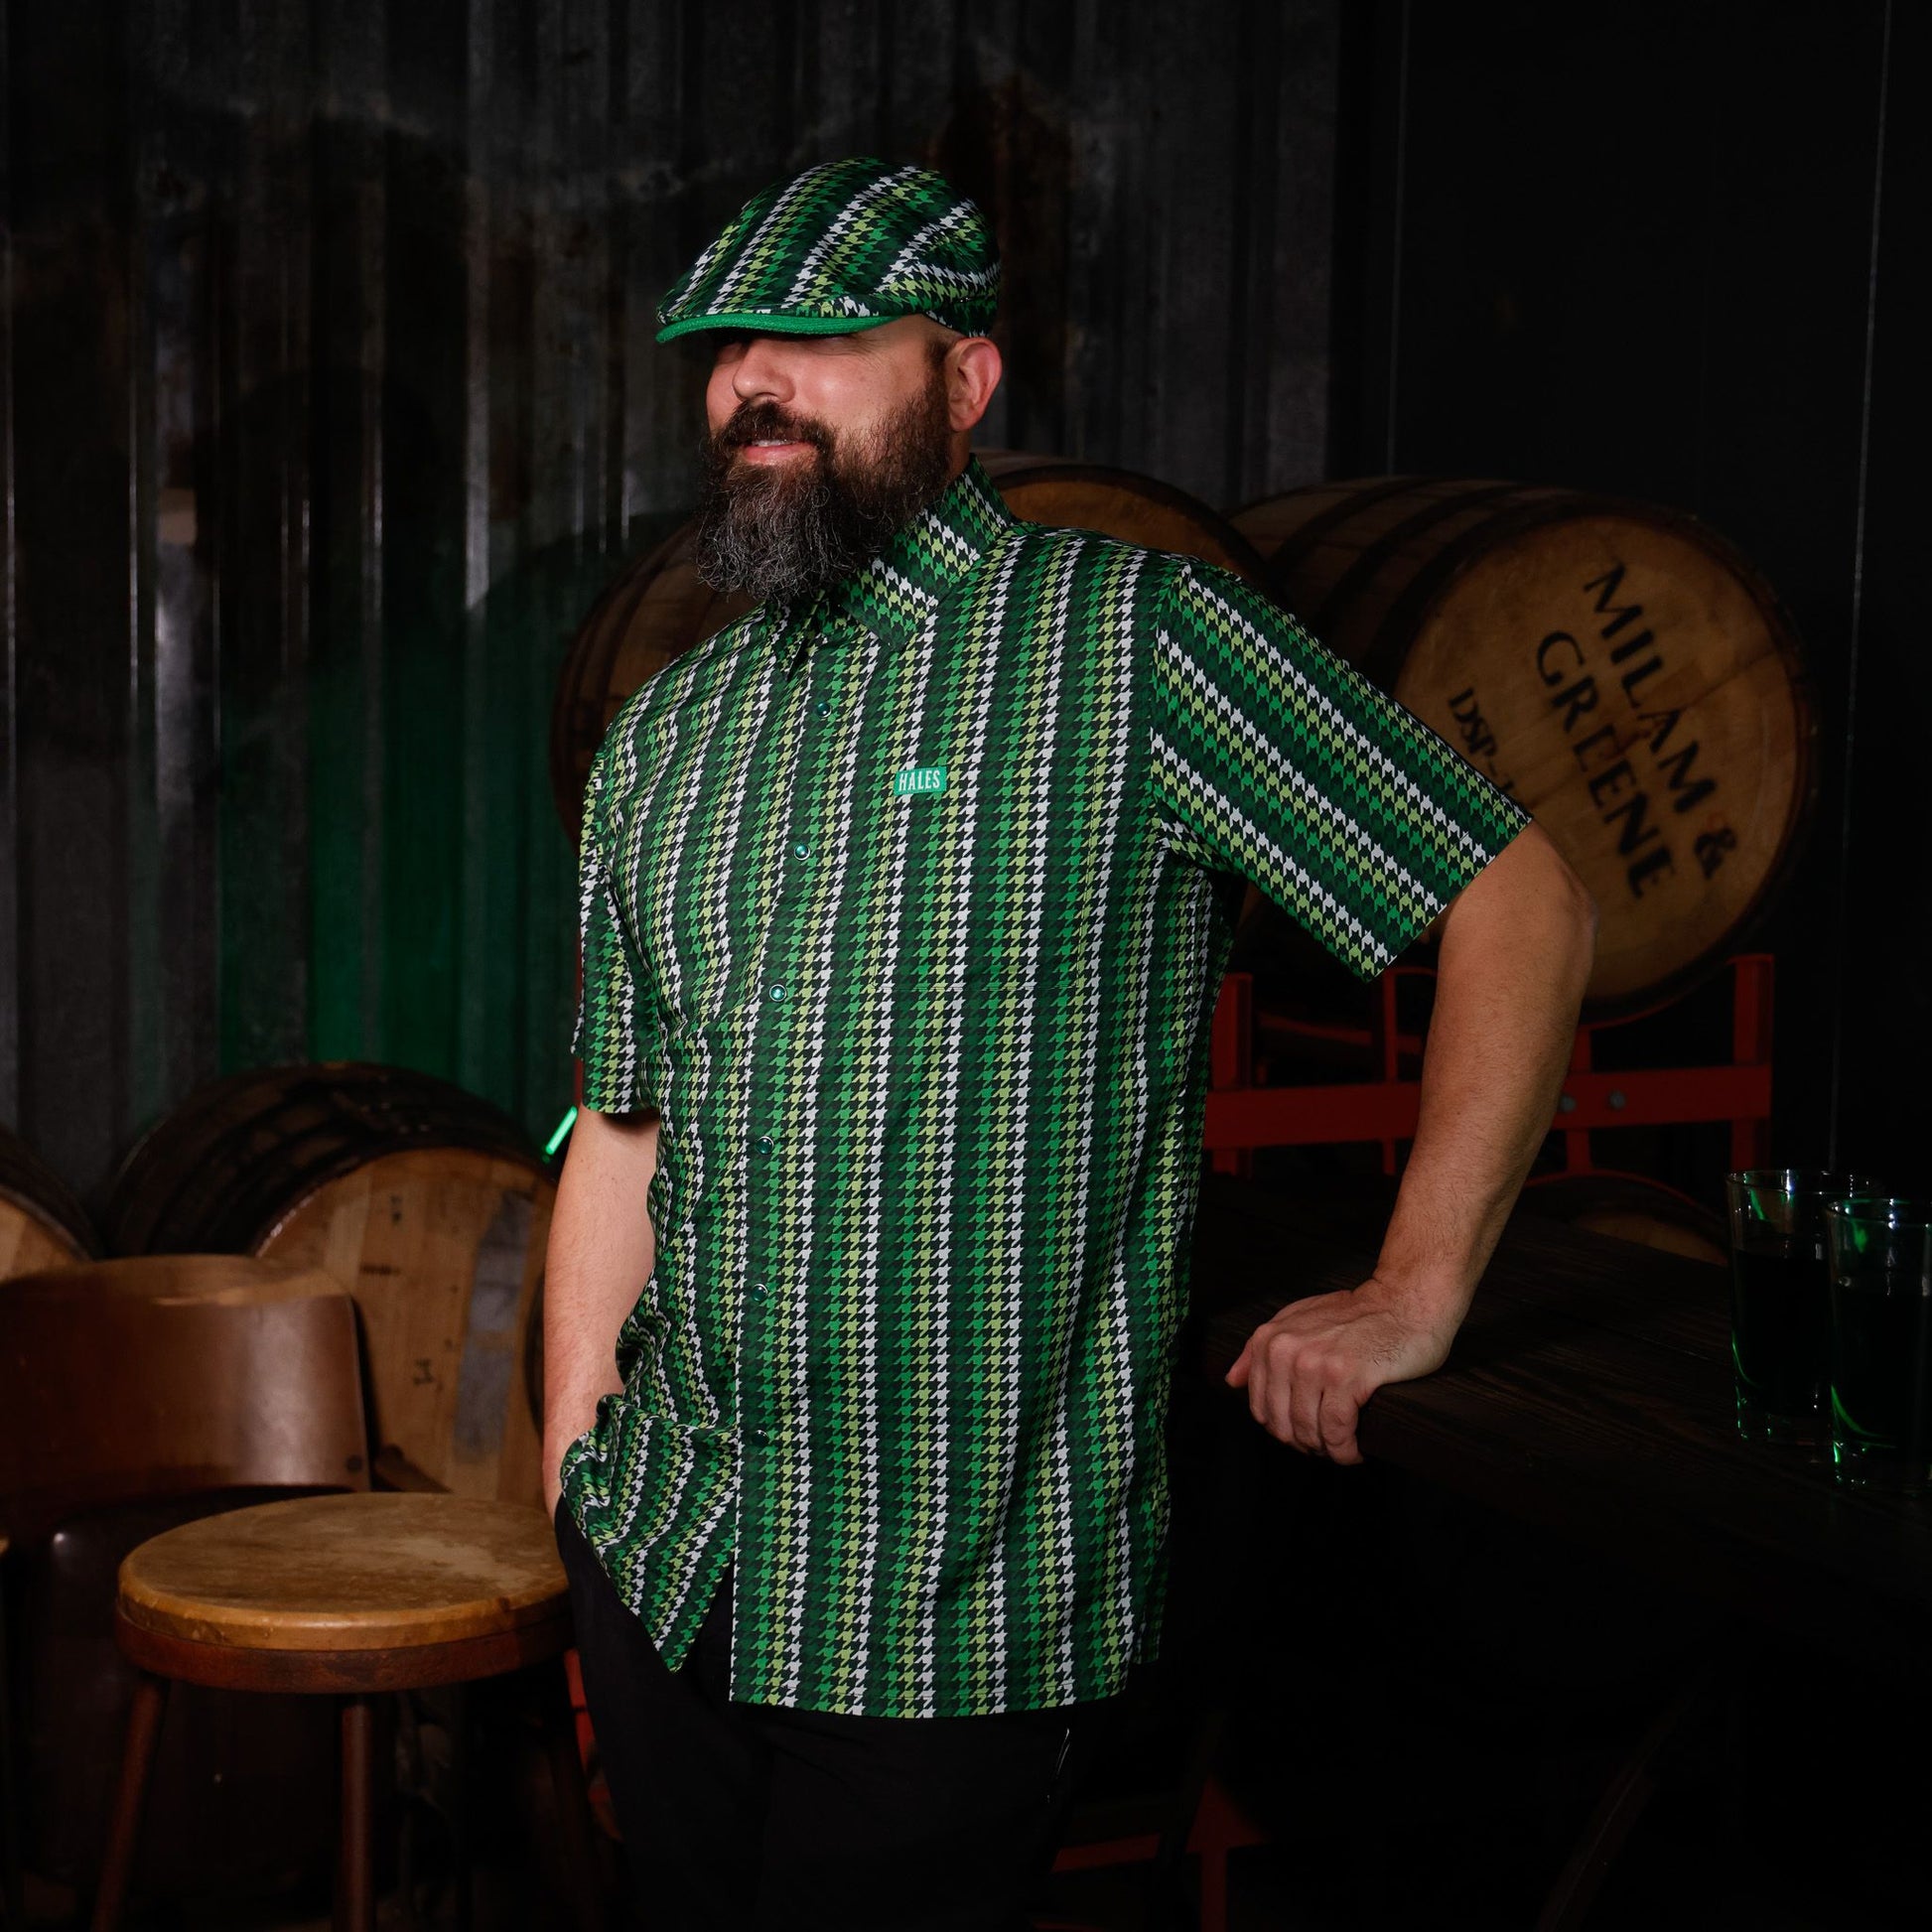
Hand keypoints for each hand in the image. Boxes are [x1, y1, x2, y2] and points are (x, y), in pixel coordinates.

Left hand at [1223, 1277, 1460, 1463]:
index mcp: (1270, 1339)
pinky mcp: (1346, 1377)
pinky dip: (1346, 1451)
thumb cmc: (1357, 1315)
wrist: (1404, 1302)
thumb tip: (1232, 1380)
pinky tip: (1355, 1450)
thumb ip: (1260, 1348)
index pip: (1260, 1408)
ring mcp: (1315, 1363)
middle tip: (1328, 1444)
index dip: (1283, 1429)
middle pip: (1283, 1425)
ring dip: (1327, 1451)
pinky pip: (1337, 1432)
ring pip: (1309, 1432)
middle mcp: (1286, 1350)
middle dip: (1305, 1444)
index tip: (1305, 1432)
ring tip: (1343, 1447)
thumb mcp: (1299, 1319)